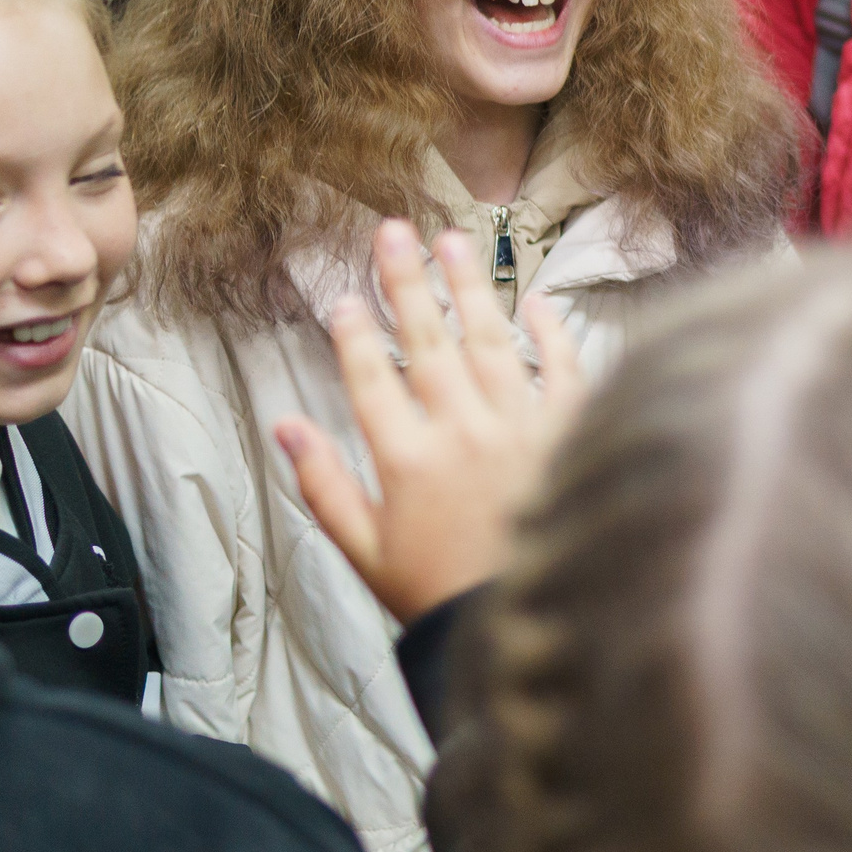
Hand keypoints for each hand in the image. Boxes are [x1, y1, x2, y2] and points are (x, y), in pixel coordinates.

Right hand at [275, 221, 584, 624]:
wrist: (525, 620)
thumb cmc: (438, 593)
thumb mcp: (364, 552)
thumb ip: (324, 485)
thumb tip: (285, 425)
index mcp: (407, 461)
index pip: (372, 379)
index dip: (353, 335)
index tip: (341, 297)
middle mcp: (462, 432)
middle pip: (428, 341)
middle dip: (406, 282)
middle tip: (394, 231)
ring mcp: (519, 428)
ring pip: (491, 342)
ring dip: (471, 288)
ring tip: (455, 242)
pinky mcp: (566, 433)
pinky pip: (561, 370)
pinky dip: (552, 334)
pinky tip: (538, 302)